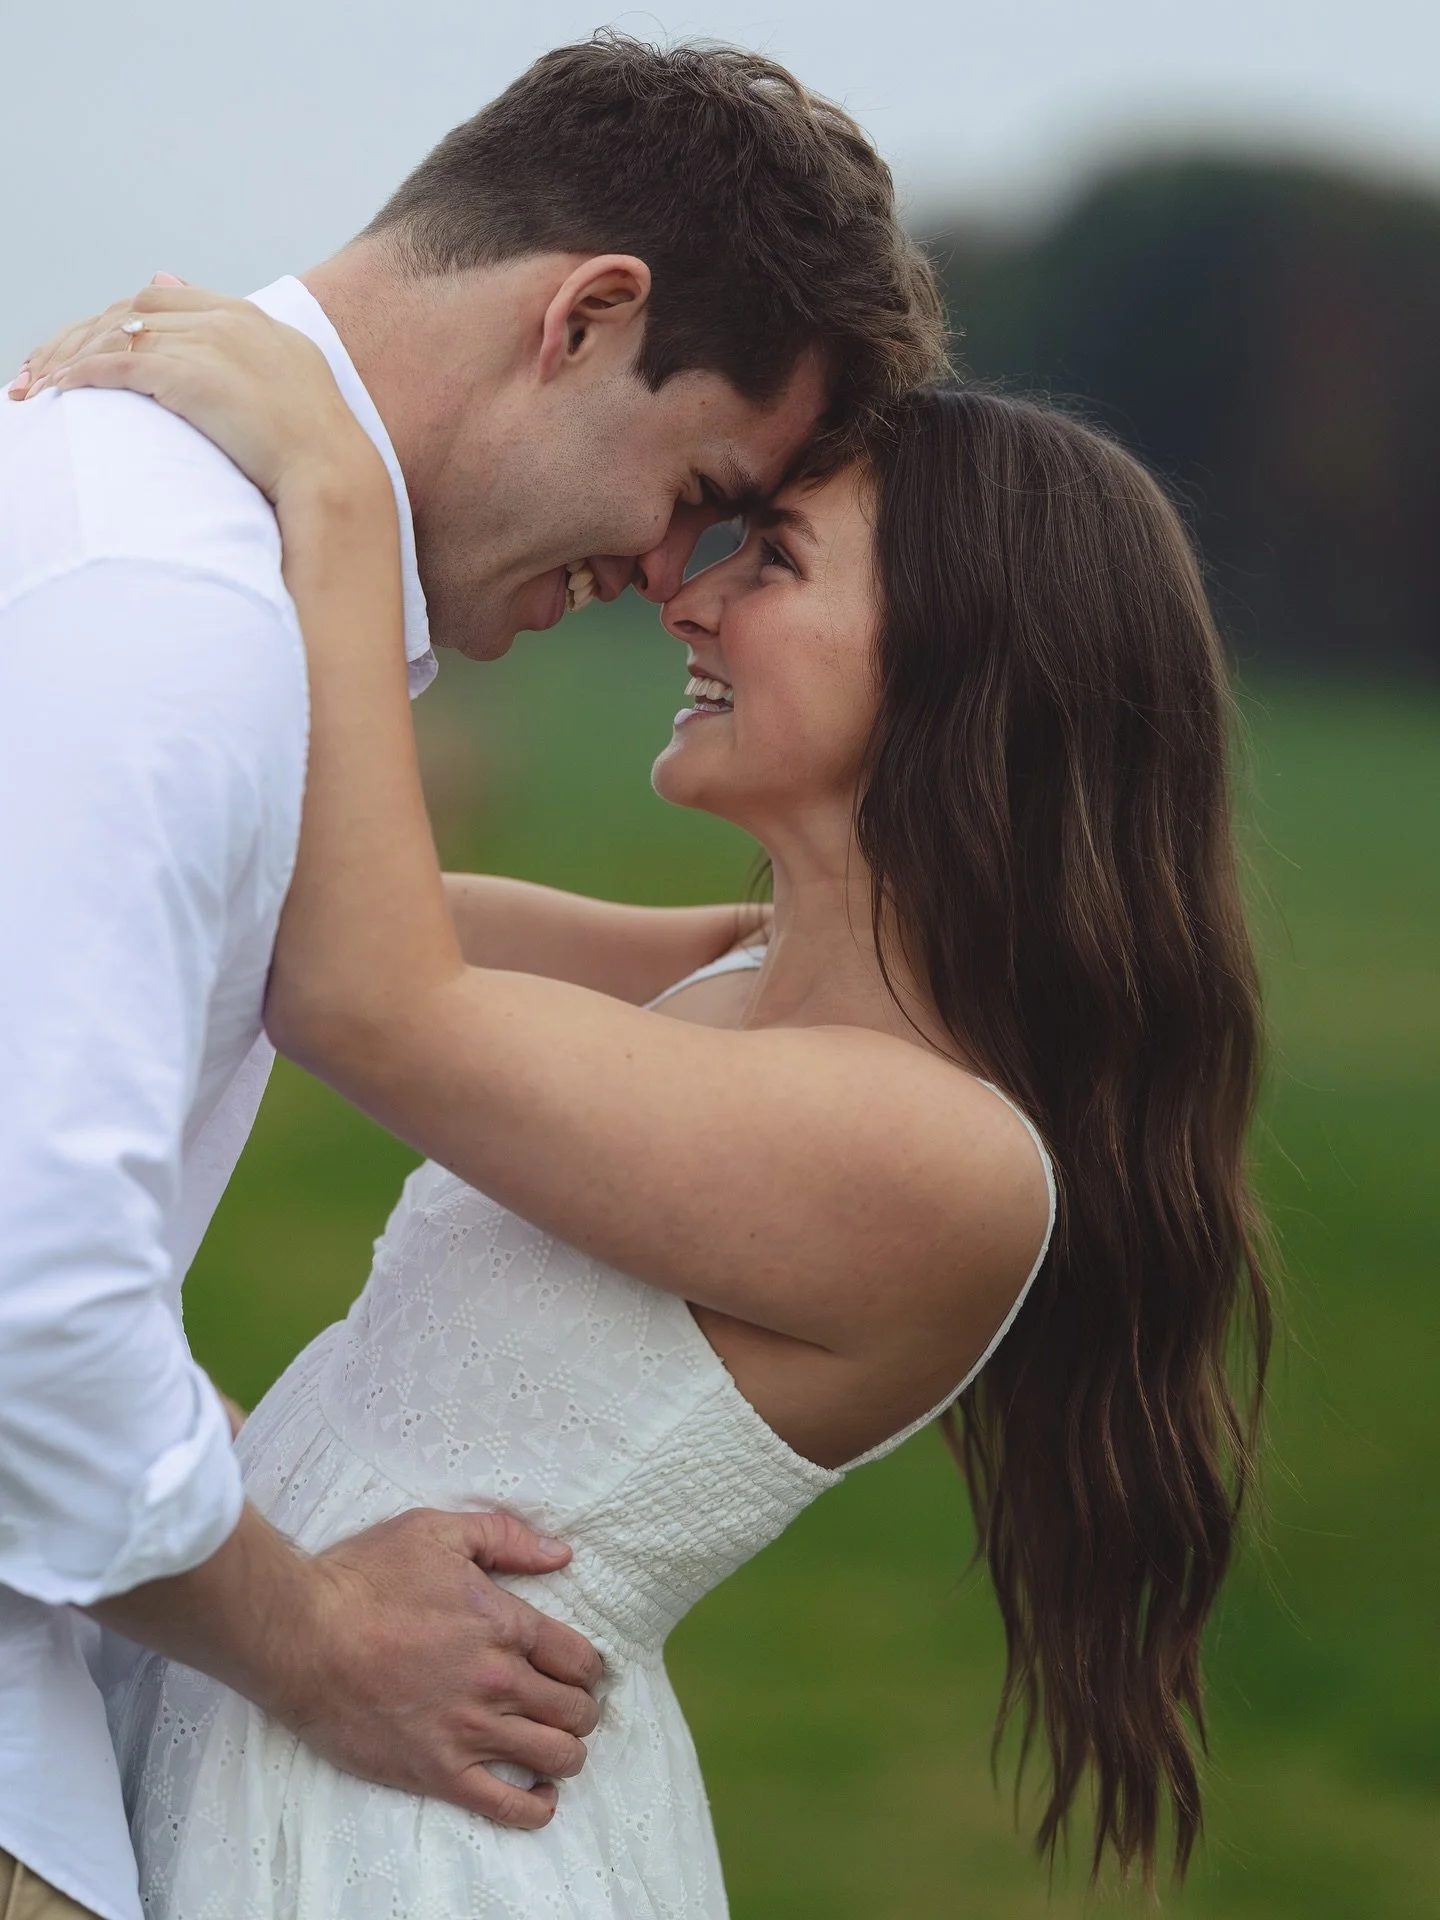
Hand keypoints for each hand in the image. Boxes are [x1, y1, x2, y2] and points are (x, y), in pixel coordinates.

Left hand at [8, 281, 383, 510]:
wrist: (336, 478)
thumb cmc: (317, 452)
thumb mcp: (284, 383)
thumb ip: (242, 350)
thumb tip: (185, 307)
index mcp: (253, 320)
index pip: (166, 299)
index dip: (122, 321)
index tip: (91, 347)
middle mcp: (228, 321)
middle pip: (132, 310)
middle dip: (81, 335)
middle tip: (45, 367)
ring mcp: (210, 344)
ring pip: (117, 333)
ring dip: (69, 355)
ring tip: (36, 383)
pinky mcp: (190, 375)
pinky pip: (117, 364)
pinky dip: (80, 373)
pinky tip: (58, 389)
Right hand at [92, 1502, 602, 1830]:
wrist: (301, 1636)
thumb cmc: (365, 1578)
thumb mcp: (437, 1531)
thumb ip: (505, 1538)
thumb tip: (560, 1556)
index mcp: (505, 1625)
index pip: (580, 1659)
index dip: (587, 1667)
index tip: (577, 1670)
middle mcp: (499, 1682)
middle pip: (576, 1711)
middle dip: (581, 1709)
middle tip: (566, 1706)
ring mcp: (470, 1732)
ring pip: (556, 1757)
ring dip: (568, 1753)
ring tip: (554, 1745)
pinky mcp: (437, 1772)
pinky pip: (506, 1806)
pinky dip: (536, 1808)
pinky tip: (539, 1797)